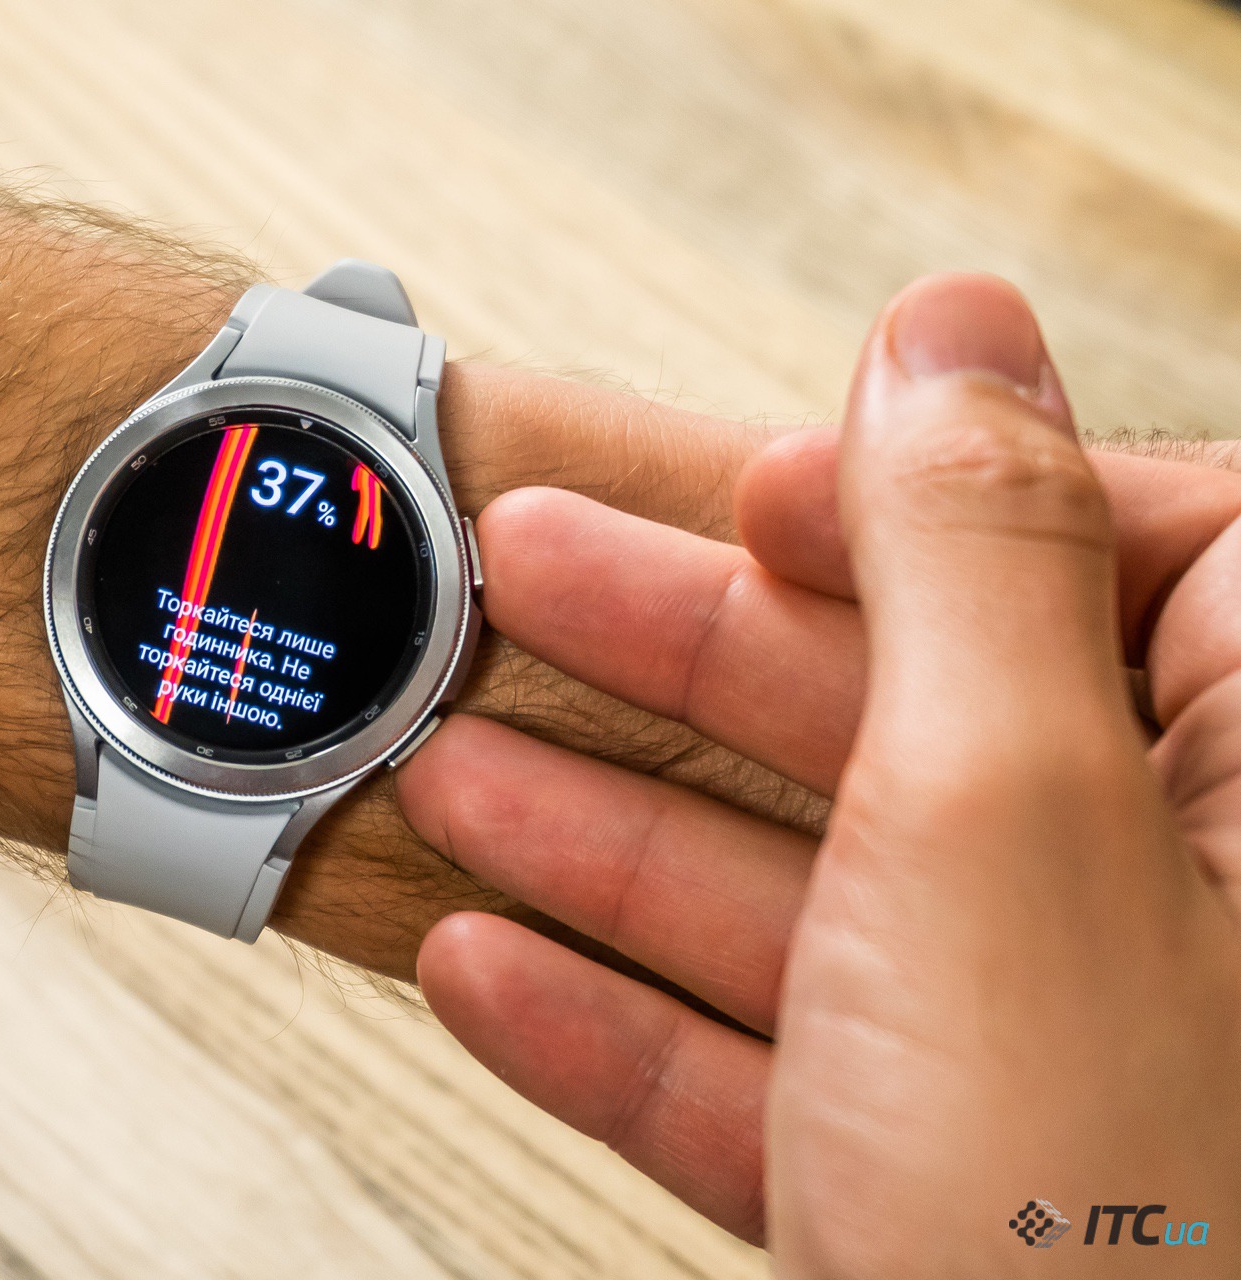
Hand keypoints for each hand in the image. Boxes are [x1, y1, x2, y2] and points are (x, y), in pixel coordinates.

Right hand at [398, 273, 1240, 1269]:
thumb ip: (972, 548)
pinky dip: (615, 1026)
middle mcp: (1183, 926)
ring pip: (810, 903)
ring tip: (451, 762)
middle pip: (913, 721)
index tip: (761, 483)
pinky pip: (764, 1074)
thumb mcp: (1007, 818)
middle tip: (520, 568)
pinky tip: (484, 966)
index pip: (1136, 547)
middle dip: (684, 650)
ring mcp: (1049, 1077)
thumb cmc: (1110, 1228)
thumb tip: (949, 329)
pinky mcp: (931, 1199)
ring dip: (604, 836)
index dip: (920, 497)